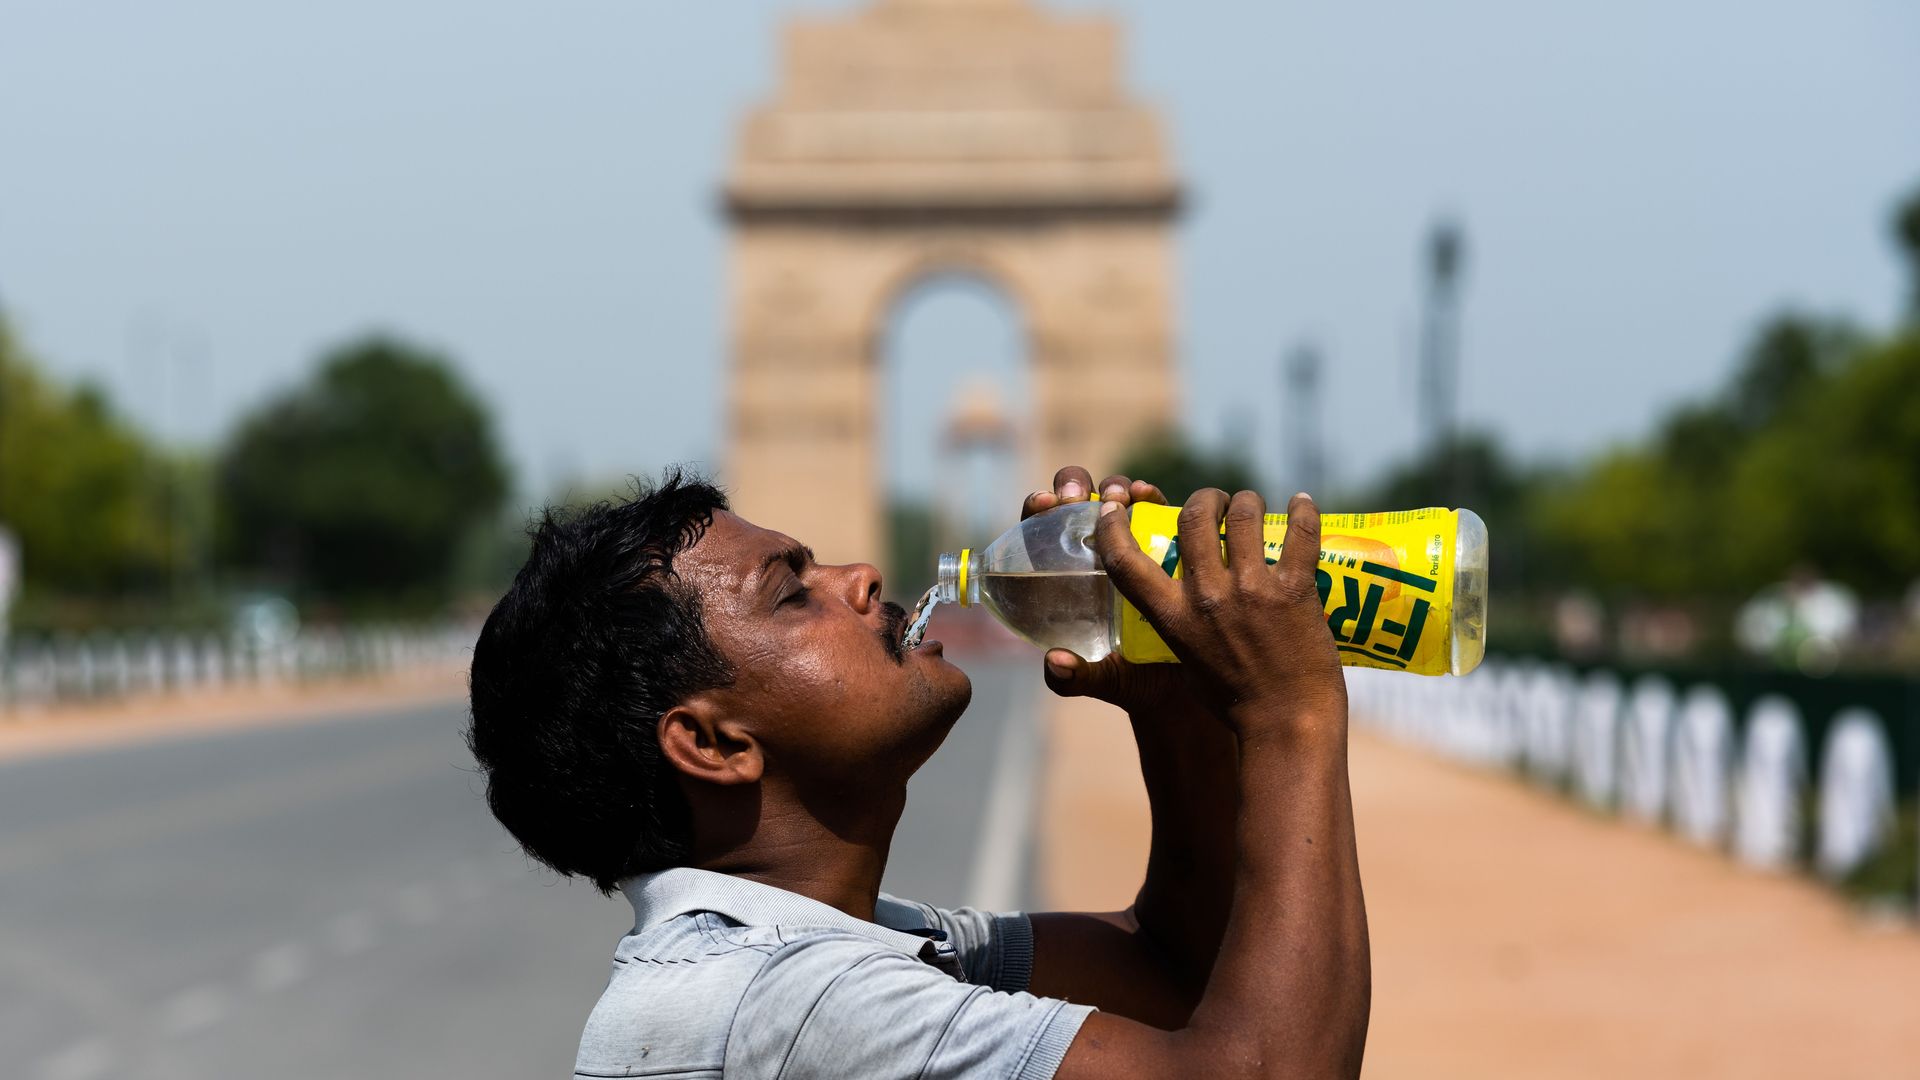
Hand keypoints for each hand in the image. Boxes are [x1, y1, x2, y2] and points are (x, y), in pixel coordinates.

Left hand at [1022, 466, 1199, 715]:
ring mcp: (1130, 545)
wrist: (1192, 682)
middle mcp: (1094, 556)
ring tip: (1120, 495)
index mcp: (1066, 582)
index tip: (1043, 505)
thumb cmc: (1139, 679)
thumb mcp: (1107, 680)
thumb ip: (1075, 678)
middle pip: (1073, 505)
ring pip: (1113, 500)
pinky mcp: (1165, 541)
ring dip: (1113, 487)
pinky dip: (1149, 495)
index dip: (1035, 513)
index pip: (1039, 535)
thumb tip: (1054, 662)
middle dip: (1073, 488)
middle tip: (1078, 498)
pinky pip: (1153, 510)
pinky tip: (1149, 495)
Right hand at [1093, 488, 1345, 737]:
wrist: (1287, 725)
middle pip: (1193, 517)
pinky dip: (1303, 511)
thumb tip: (1176, 594)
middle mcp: (1207, 598)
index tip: (1116, 508)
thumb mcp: (1185, 661)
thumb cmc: (1234, 702)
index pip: (1126, 561)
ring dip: (1248, 500)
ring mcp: (1252, 591)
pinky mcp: (1295, 590)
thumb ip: (1176, 624)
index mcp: (1173, 617)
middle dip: (1205, 499)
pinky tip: (1302, 503)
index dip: (1114, 527)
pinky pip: (1299, 533)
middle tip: (1217, 502)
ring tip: (1254, 505)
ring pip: (1245, 514)